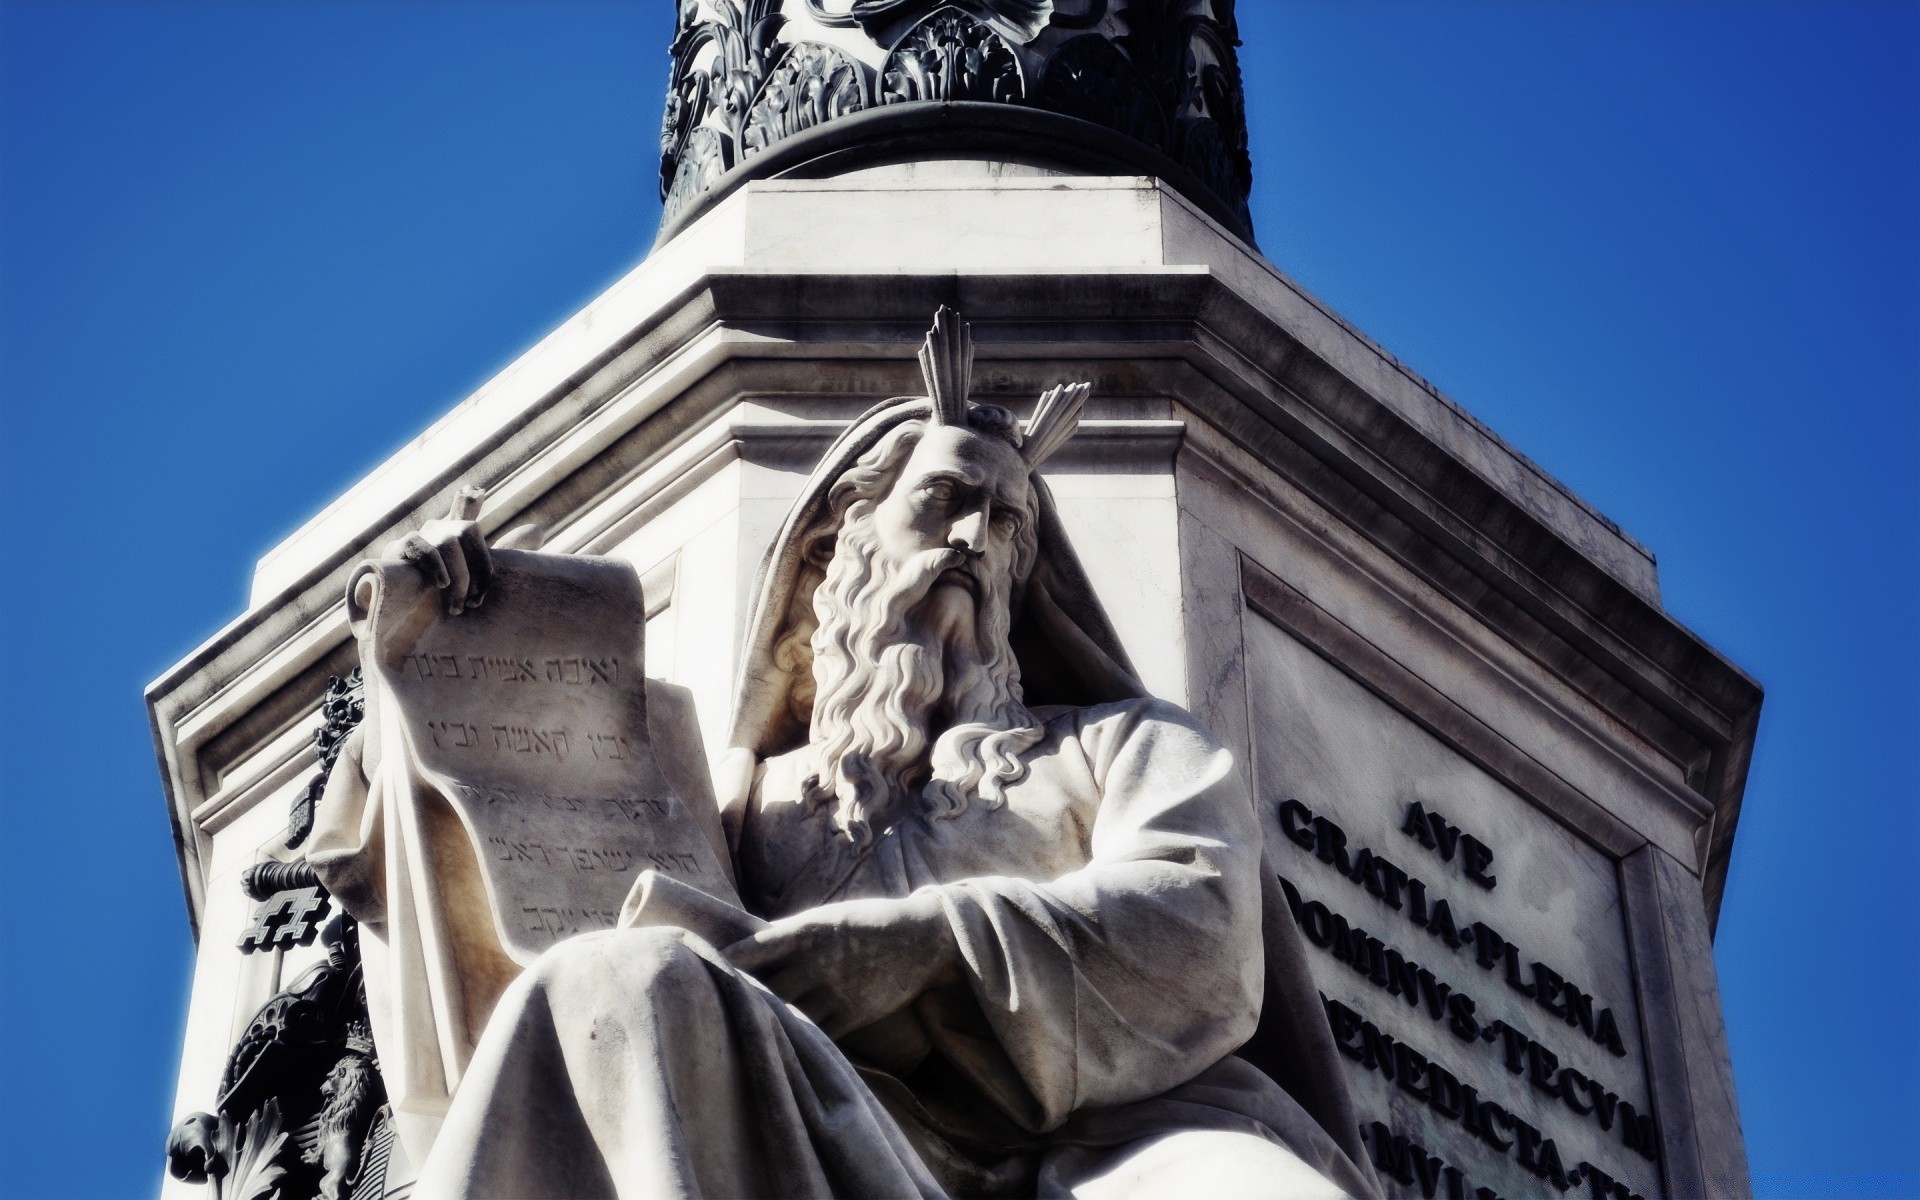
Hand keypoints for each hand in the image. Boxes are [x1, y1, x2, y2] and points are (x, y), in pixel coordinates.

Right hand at [383, 487, 490, 614]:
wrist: (393, 604)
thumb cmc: (433, 596)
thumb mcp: (461, 584)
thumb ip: (480, 572)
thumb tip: (515, 558)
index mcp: (452, 530)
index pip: (472, 532)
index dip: (482, 563)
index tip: (479, 597)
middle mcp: (436, 527)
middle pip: (463, 534)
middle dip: (472, 574)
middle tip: (470, 604)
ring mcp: (417, 536)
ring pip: (446, 542)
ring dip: (457, 577)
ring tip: (455, 607)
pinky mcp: (397, 548)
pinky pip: (419, 545)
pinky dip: (435, 565)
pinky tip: (441, 584)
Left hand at [723, 891, 960, 1037]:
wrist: (918, 938)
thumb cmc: (863, 924)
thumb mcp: (824, 920)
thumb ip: (788, 937)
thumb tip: (745, 951)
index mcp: (804, 932)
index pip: (750, 949)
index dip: (722, 962)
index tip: (698, 970)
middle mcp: (815, 962)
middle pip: (764, 990)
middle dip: (741, 1000)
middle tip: (712, 1012)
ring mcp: (834, 991)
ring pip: (788, 1017)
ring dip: (768, 1024)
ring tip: (742, 1034)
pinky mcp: (852, 1015)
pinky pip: (816, 1035)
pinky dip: (799, 1040)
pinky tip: (782, 1047)